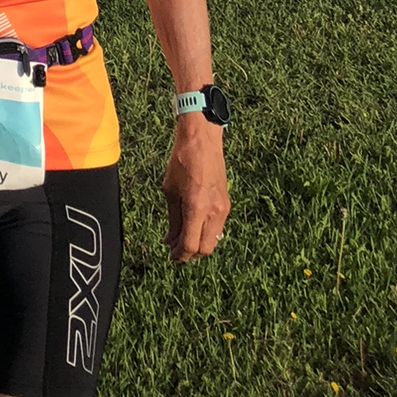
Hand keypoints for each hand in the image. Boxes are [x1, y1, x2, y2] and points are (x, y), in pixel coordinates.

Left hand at [162, 116, 229, 261]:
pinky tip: (193, 223)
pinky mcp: (226, 203)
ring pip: (213, 241)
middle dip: (190, 253)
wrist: (202, 140)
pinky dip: (206, 232)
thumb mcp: (170, 190)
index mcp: (196, 208)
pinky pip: (217, 228)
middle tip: (176, 248)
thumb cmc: (181, 161)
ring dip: (199, 244)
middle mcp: (213, 212)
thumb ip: (172, 219)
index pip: (190, 246)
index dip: (180, 255)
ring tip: (183, 236)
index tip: (171, 256)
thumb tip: (170, 241)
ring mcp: (223, 208)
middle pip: (204, 249)